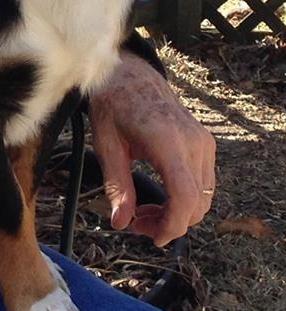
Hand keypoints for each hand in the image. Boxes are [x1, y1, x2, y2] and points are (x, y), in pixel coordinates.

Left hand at [89, 51, 215, 245]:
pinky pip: (202, 182)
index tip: (152, 237)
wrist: (128, 72)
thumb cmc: (112, 103)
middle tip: (134, 222)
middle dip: (168, 222)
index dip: (172, 225)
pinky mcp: (205, 142)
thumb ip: (116, 185)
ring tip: (141, 211)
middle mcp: (193, 141)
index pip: (184, 197)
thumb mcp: (105, 143)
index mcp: (166, 139)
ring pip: (203, 197)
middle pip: (197, 203)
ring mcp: (203, 141)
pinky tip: (157, 196)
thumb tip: (120, 223)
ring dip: (177, 213)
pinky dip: (184, 198)